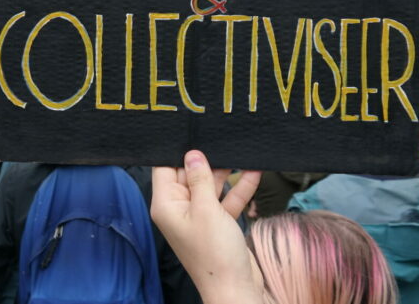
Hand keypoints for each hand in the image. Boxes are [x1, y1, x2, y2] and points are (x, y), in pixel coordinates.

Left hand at [150, 150, 262, 303]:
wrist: (236, 289)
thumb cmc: (215, 252)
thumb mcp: (206, 210)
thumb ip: (200, 179)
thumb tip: (192, 154)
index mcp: (166, 204)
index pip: (164, 168)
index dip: (176, 150)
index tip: (191, 130)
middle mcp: (179, 208)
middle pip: (189, 175)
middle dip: (206, 158)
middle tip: (220, 135)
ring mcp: (199, 217)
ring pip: (210, 186)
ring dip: (226, 172)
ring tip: (240, 148)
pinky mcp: (217, 224)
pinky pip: (225, 200)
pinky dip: (239, 188)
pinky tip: (254, 170)